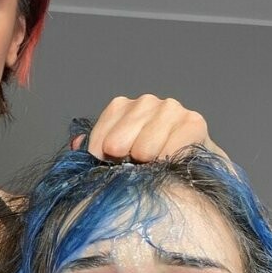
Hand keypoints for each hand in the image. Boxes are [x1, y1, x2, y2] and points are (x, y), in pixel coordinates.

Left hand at [75, 94, 228, 162]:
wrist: (194, 163)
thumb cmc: (152, 160)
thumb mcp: (120, 156)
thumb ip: (96, 148)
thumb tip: (77, 144)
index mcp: (121, 108)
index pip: (99, 137)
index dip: (100, 159)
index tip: (108, 169)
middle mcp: (145, 102)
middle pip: (118, 143)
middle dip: (122, 163)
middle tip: (135, 170)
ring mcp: (170, 109)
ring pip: (144, 148)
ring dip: (146, 166)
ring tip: (153, 169)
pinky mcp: (193, 122)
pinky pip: (172, 149)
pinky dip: (167, 162)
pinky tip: (168, 166)